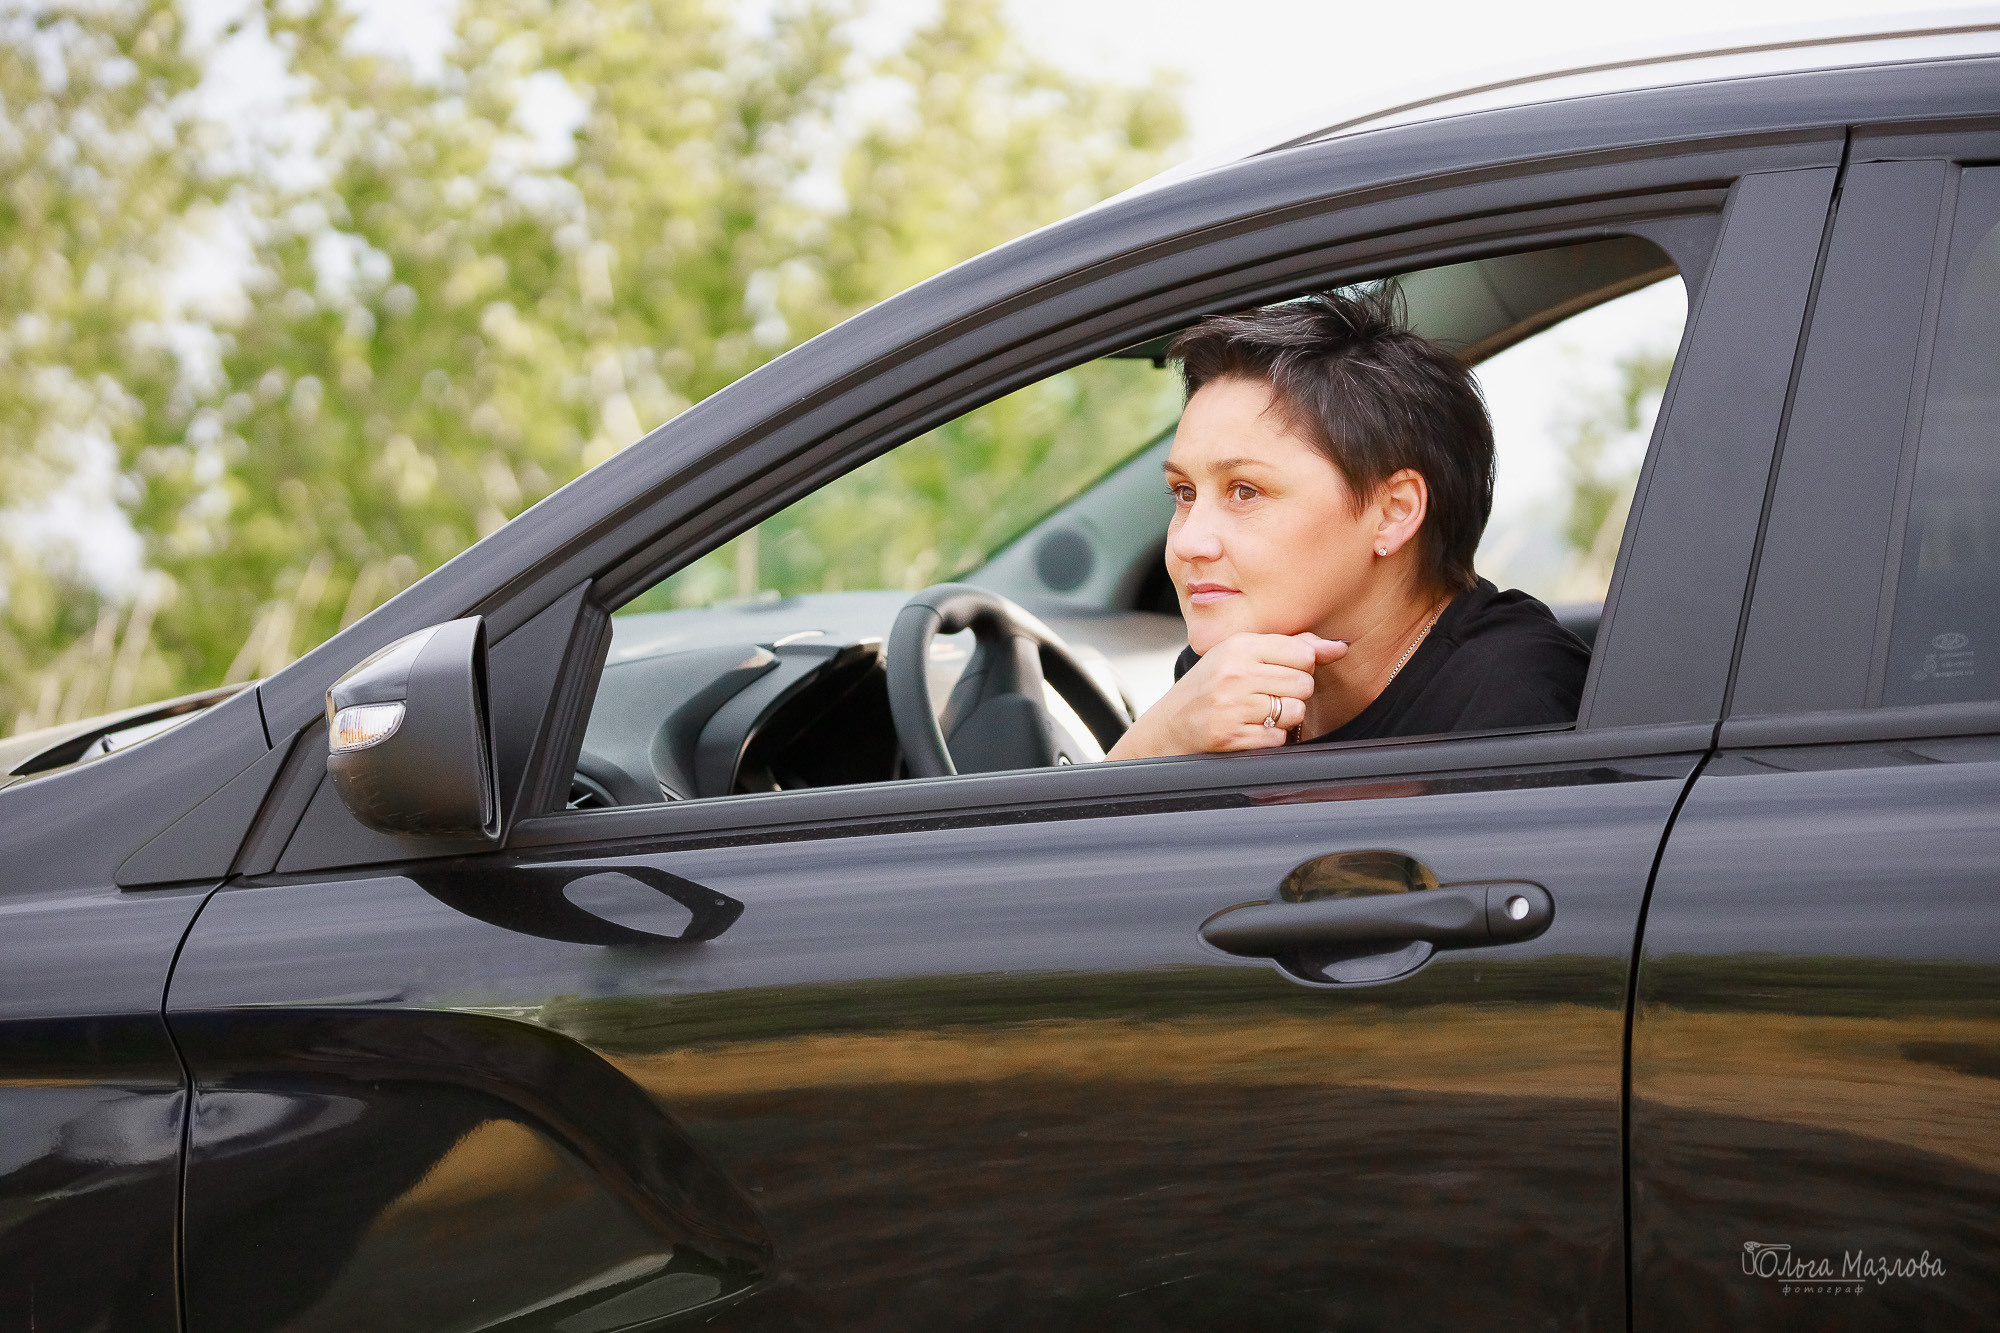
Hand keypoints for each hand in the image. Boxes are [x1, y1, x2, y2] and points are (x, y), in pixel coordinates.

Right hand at [1107, 631, 1347, 759]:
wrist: (1169, 726)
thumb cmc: (1211, 687)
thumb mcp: (1242, 656)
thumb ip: (1291, 647)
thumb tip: (1339, 647)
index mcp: (1239, 646)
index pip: (1302, 653)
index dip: (1300, 667)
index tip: (1279, 673)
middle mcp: (1235, 673)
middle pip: (1303, 684)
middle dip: (1292, 694)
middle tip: (1266, 696)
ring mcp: (1232, 705)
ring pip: (1295, 711)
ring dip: (1282, 717)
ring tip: (1257, 713)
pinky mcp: (1231, 735)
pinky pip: (1278, 737)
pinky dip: (1269, 737)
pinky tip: (1249, 729)